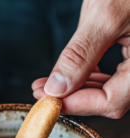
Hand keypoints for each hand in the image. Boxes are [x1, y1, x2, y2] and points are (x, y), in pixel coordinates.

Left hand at [32, 0, 129, 117]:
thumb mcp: (106, 14)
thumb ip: (81, 55)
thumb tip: (57, 88)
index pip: (111, 102)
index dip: (77, 104)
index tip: (48, 100)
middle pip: (109, 99)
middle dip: (72, 97)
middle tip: (43, 92)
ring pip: (110, 88)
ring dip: (78, 88)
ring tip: (50, 84)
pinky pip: (113, 74)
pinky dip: (90, 76)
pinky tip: (75, 74)